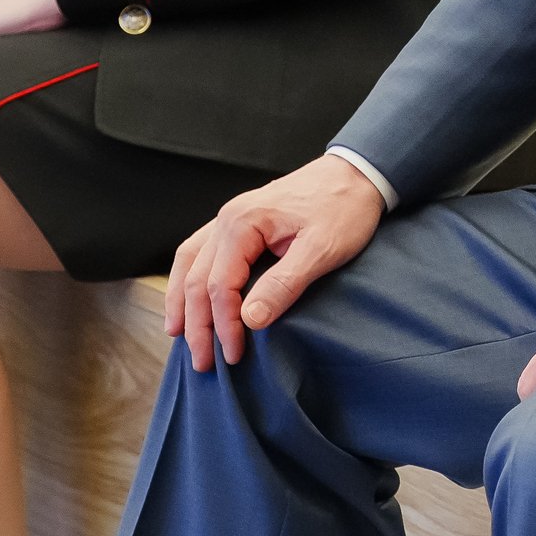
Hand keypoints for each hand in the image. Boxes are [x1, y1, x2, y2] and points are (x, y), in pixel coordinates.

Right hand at [166, 155, 385, 370]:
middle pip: (197, 278)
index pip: (220, 285)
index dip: (224, 324)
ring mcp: (229, 218)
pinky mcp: (239, 223)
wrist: (356, 173)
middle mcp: (227, 218)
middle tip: (203, 363)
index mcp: (243, 223)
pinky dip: (188, 278)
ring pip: (189, 263)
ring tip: (179, 336)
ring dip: (182, 303)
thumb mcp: (322, 249)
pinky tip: (186, 298)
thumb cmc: (343, 208)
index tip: (233, 355)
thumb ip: (285, 283)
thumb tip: (250, 319)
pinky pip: (200, 252)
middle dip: (197, 325)